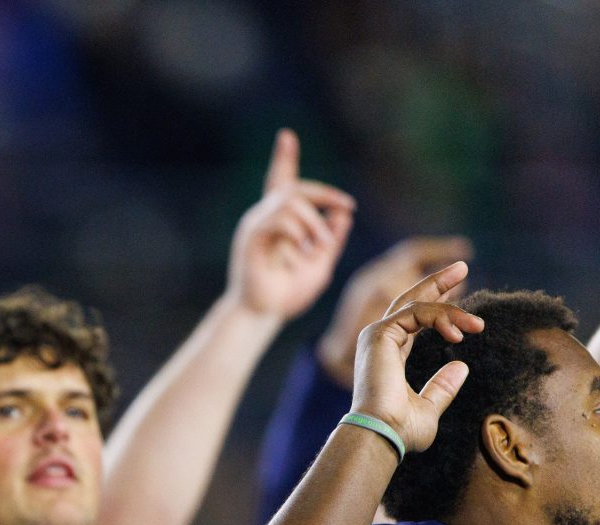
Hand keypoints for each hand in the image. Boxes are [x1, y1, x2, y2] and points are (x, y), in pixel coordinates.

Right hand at [226, 129, 355, 322]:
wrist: (265, 314)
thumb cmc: (288, 292)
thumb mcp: (321, 262)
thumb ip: (332, 237)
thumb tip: (343, 211)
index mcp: (279, 221)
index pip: (280, 181)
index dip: (283, 158)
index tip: (286, 136)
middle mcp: (263, 217)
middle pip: (292, 186)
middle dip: (324, 193)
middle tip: (347, 207)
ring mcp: (255, 225)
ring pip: (289, 201)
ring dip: (313, 221)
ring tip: (320, 247)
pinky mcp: (252, 237)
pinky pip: (279, 219)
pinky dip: (299, 232)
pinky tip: (304, 252)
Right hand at [349, 262, 482, 454]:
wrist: (380, 434)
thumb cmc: (399, 430)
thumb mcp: (429, 407)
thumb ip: (442, 387)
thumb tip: (462, 366)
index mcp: (389, 355)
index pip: (414, 319)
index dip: (438, 304)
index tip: (462, 294)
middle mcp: (380, 340)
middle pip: (411, 300)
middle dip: (438, 282)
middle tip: (463, 265)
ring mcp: (377, 334)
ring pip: (419, 305)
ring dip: (452, 310)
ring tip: (477, 325)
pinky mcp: (379, 333)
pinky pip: (416, 312)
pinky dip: (440, 318)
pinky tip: (458, 334)